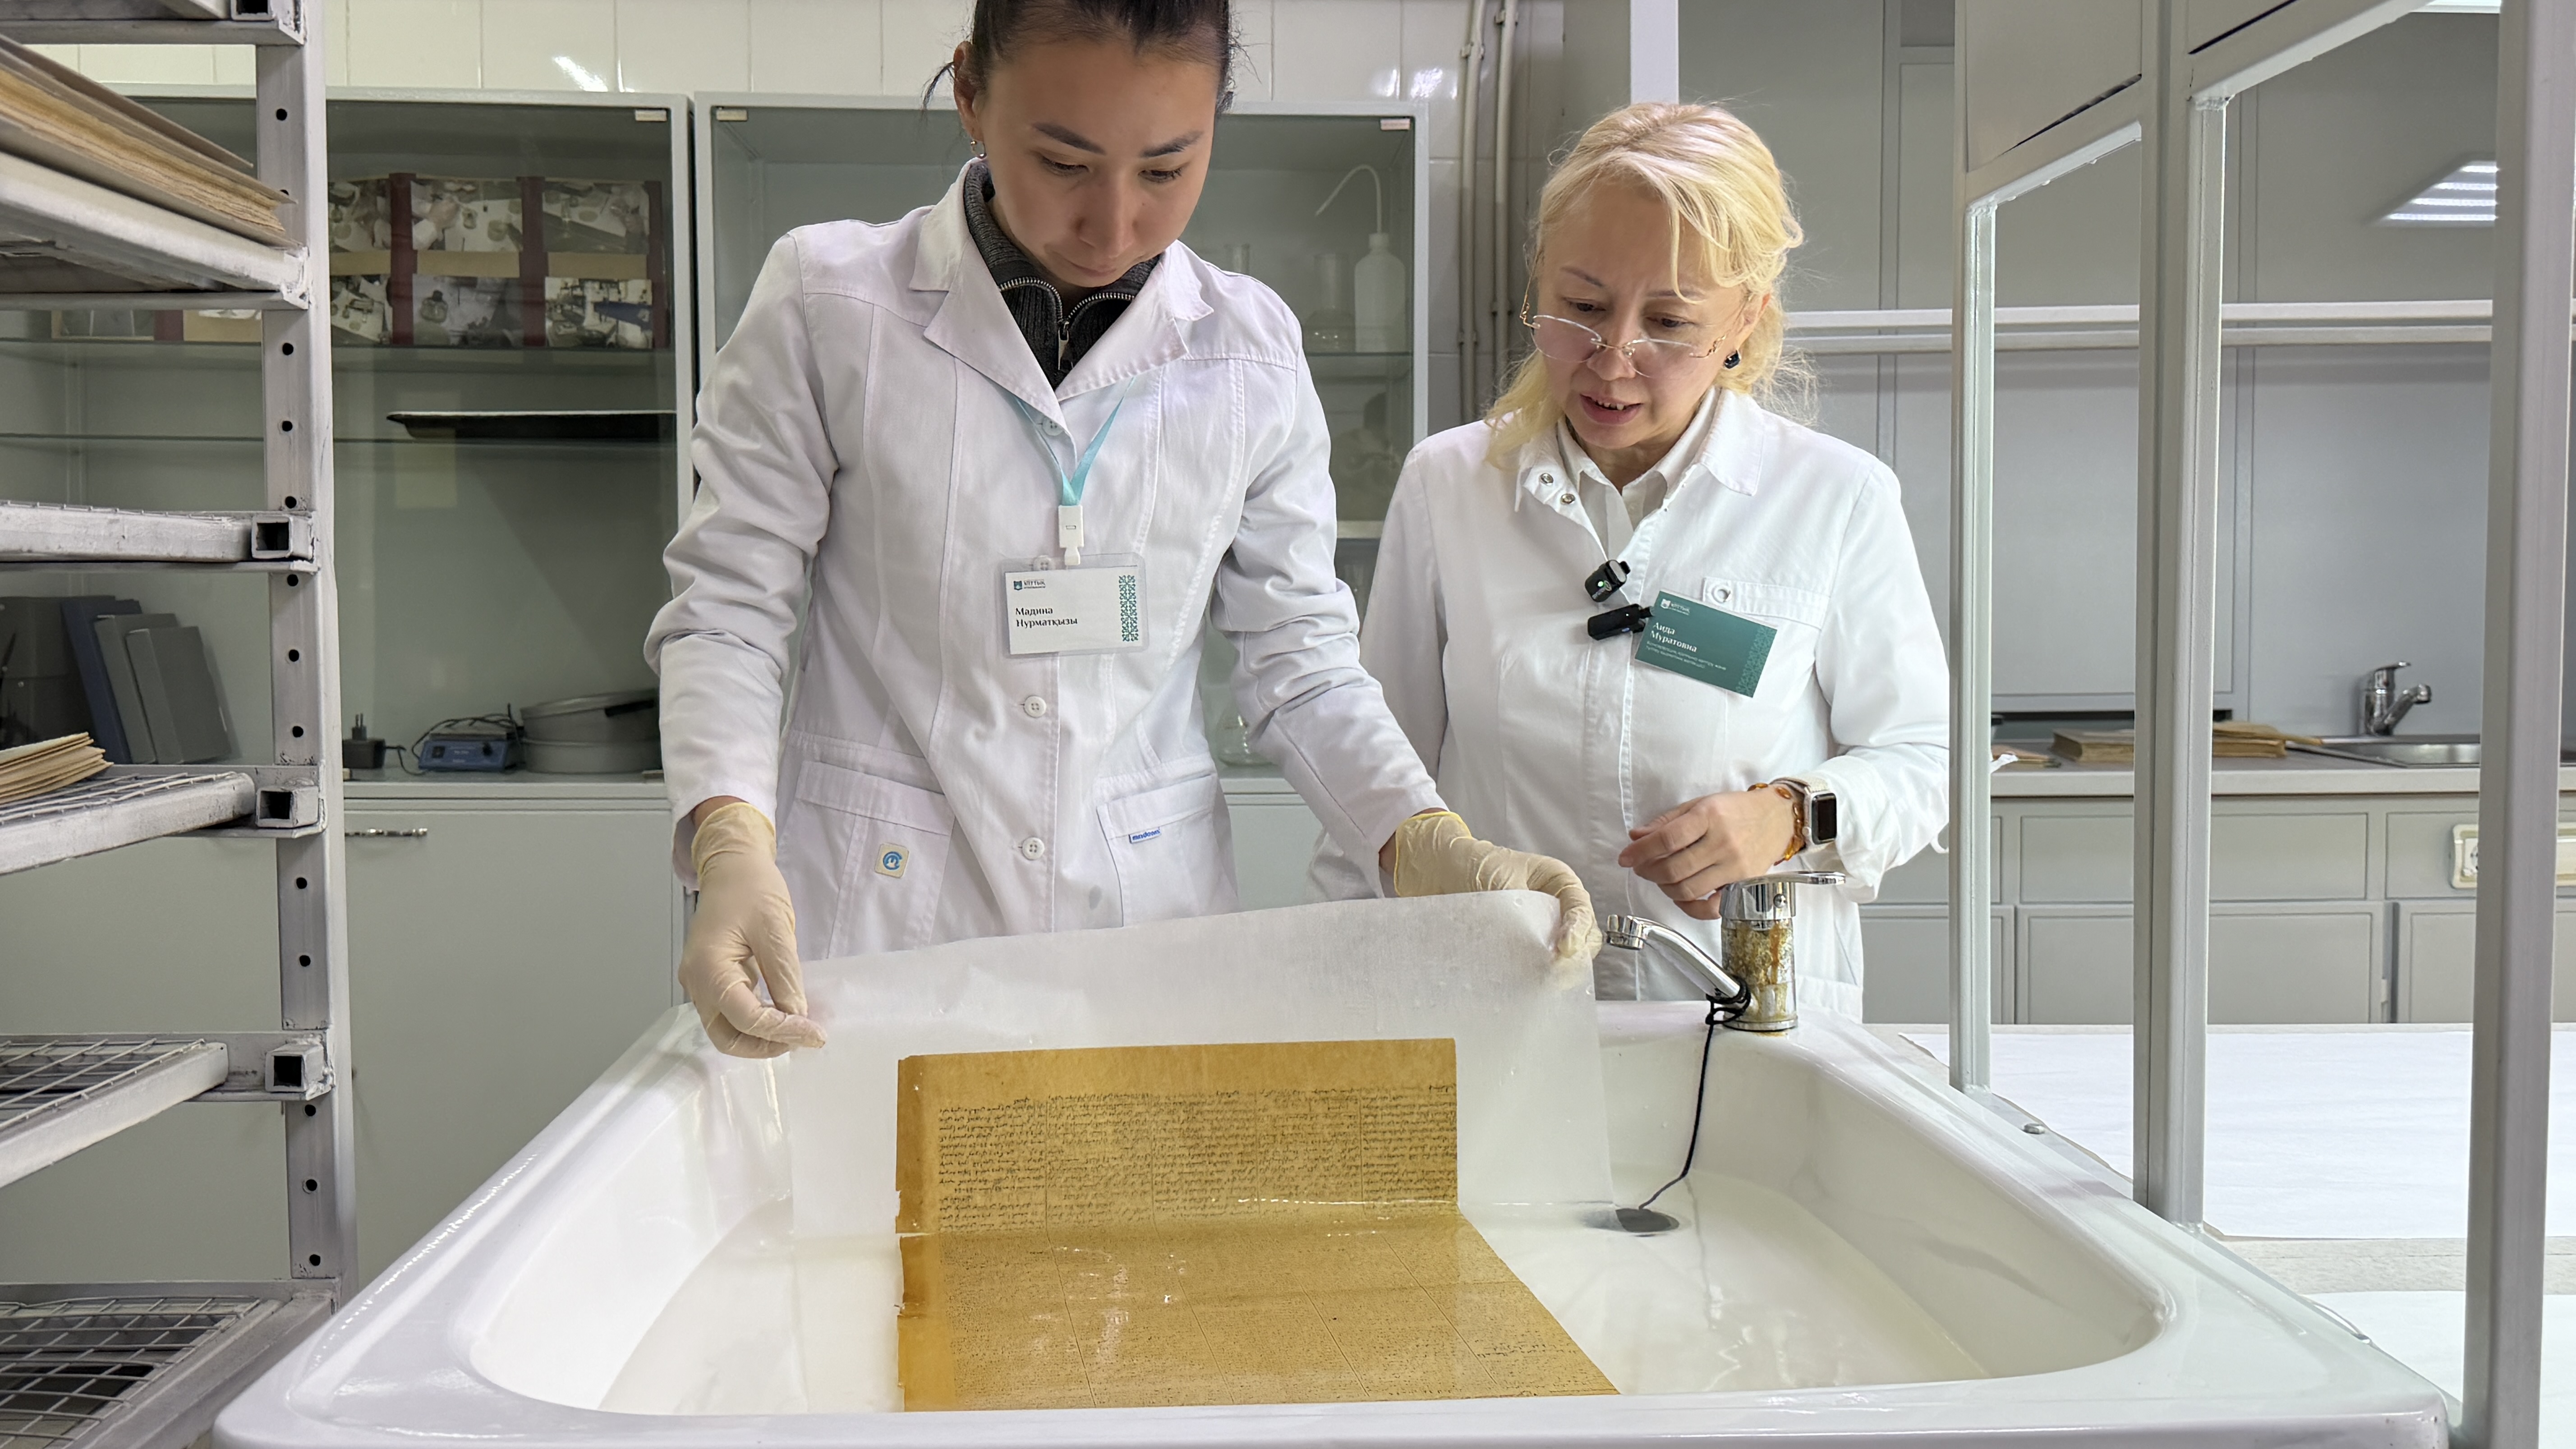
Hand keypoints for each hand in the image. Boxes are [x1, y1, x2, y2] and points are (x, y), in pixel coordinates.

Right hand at [680, 800, 826, 1057]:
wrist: (732, 866)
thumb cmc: (751, 888)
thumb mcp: (775, 929)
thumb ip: (785, 976)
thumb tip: (797, 1016)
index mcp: (708, 968)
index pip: (745, 1017)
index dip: (782, 1031)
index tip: (815, 1034)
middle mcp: (697, 982)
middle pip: (727, 1036)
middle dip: (766, 1044)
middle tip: (804, 1037)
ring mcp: (702, 983)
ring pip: (728, 1029)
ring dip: (762, 1036)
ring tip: (797, 1028)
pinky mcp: (713, 980)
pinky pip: (732, 1012)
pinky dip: (757, 1021)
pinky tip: (783, 1014)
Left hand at [1386, 811, 1602, 970]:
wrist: (1435, 869)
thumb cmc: (1471, 864)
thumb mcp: (1502, 882)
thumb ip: (1522, 913)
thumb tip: (1537, 947)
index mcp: (1558, 883)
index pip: (1581, 910)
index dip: (1577, 931)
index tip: (1564, 949)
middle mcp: (1555, 908)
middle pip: (1581, 939)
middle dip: (1572, 958)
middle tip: (1554, 974)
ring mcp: (1539, 930)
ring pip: (1562, 958)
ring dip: (1554, 972)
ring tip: (1540, 983)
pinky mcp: (1520, 948)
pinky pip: (1535, 967)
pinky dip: (1533, 977)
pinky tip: (1524, 985)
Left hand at [1617, 789, 1794, 920]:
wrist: (1777, 818)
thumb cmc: (1736, 810)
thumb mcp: (1700, 804)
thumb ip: (1667, 822)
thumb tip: (1636, 837)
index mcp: (1710, 816)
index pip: (1667, 839)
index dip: (1640, 851)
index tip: (1626, 857)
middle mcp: (1723, 842)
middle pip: (1674, 868)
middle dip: (1648, 871)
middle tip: (1641, 867)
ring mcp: (1735, 867)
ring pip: (1688, 889)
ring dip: (1665, 888)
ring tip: (1660, 878)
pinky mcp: (1743, 885)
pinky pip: (1711, 908)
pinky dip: (1690, 907)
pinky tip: (1681, 896)